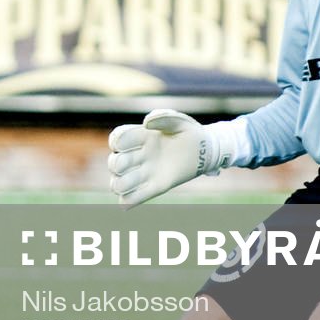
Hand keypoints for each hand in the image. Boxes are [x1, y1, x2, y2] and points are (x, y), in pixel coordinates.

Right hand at [106, 110, 232, 206]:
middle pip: (114, 164)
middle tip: (137, 160)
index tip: (125, 141)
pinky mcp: (156, 187)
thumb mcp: (179, 121)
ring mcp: (145, 173)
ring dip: (121, 184)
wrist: (205, 150)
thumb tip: (146, 123)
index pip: (117, 139)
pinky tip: (129, 202)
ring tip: (137, 179)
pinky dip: (127, 202)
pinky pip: (132, 199)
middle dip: (118, 164)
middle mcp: (138, 156)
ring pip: (118, 184)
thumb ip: (163, 117)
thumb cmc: (189, 133)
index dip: (116, 141)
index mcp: (140, 137)